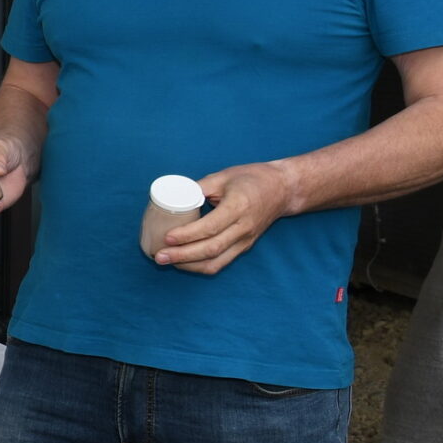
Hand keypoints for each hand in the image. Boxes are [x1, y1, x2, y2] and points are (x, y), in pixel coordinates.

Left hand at [157, 161, 298, 274]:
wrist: (283, 190)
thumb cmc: (252, 179)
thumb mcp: (223, 176)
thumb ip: (198, 187)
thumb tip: (172, 197)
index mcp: (238, 207)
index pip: (210, 227)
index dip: (187, 235)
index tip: (166, 237)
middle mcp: (243, 228)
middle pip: (211, 249)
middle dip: (182, 256)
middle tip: (159, 256)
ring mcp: (245, 240)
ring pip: (216, 262)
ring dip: (189, 265)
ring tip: (166, 262)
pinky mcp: (244, 247)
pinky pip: (222, 262)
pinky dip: (201, 266)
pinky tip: (183, 263)